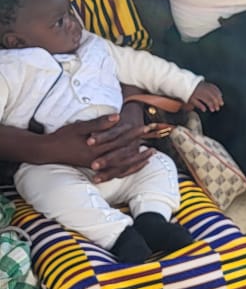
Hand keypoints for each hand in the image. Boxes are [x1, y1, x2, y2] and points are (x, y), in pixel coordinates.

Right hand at [35, 113, 152, 181]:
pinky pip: (114, 172)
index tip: (145, 127)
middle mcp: (98, 158)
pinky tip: (136, 166)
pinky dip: (127, 169)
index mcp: (96, 147)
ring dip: (136, 162)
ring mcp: (96, 165)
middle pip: (123, 154)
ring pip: (121, 166)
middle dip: (139, 150)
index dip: (133, 133)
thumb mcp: (80, 126)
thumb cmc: (64, 136)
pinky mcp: (94, 168)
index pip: (119, 140)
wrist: (49, 151)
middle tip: (154, 145)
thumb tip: (117, 117)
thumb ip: (99, 123)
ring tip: (150, 156)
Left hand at [190, 81, 224, 112]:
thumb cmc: (191, 94)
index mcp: (200, 94)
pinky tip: (220, 96)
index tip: (213, 110)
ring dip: (219, 98)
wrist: (190, 84)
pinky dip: (219, 92)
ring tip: (221, 103)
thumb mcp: (192, 100)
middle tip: (218, 108)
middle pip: (213, 96)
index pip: (208, 101)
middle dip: (217, 103)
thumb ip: (199, 105)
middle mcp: (205, 90)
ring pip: (216, 92)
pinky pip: (216, 88)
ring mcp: (208, 86)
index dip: (211, 106)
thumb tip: (204, 110)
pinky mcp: (209, 84)